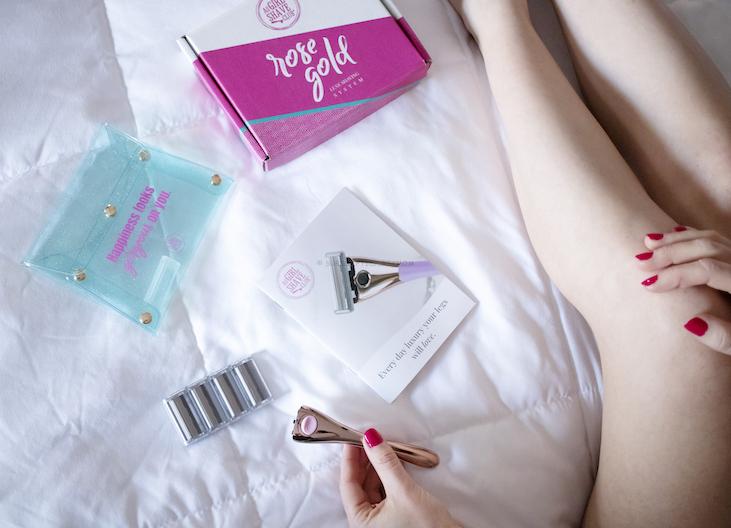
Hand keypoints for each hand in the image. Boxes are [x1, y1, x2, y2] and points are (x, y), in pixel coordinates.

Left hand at [339, 428, 459, 527]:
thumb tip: (371, 439)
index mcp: (360, 523)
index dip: (350, 459)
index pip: (348, 485)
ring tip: (383, 448)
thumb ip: (385, 463)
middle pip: (359, 485)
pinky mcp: (395, 517)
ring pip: (373, 487)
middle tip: (370, 439)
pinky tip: (394, 463)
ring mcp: (381, 521)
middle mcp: (367, 524)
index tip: (353, 438)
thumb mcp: (404, 491)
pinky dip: (389, 477)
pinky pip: (385, 492)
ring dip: (378, 467)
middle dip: (365, 461)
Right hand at [636, 226, 730, 354]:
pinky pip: (718, 239)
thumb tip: (690, 323)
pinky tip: (673, 235)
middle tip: (641, 262)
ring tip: (648, 243)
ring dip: (677, 240)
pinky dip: (692, 235)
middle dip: (671, 253)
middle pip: (707, 248)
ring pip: (711, 238)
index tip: (649, 286)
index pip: (708, 270)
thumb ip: (724, 337)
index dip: (677, 275)